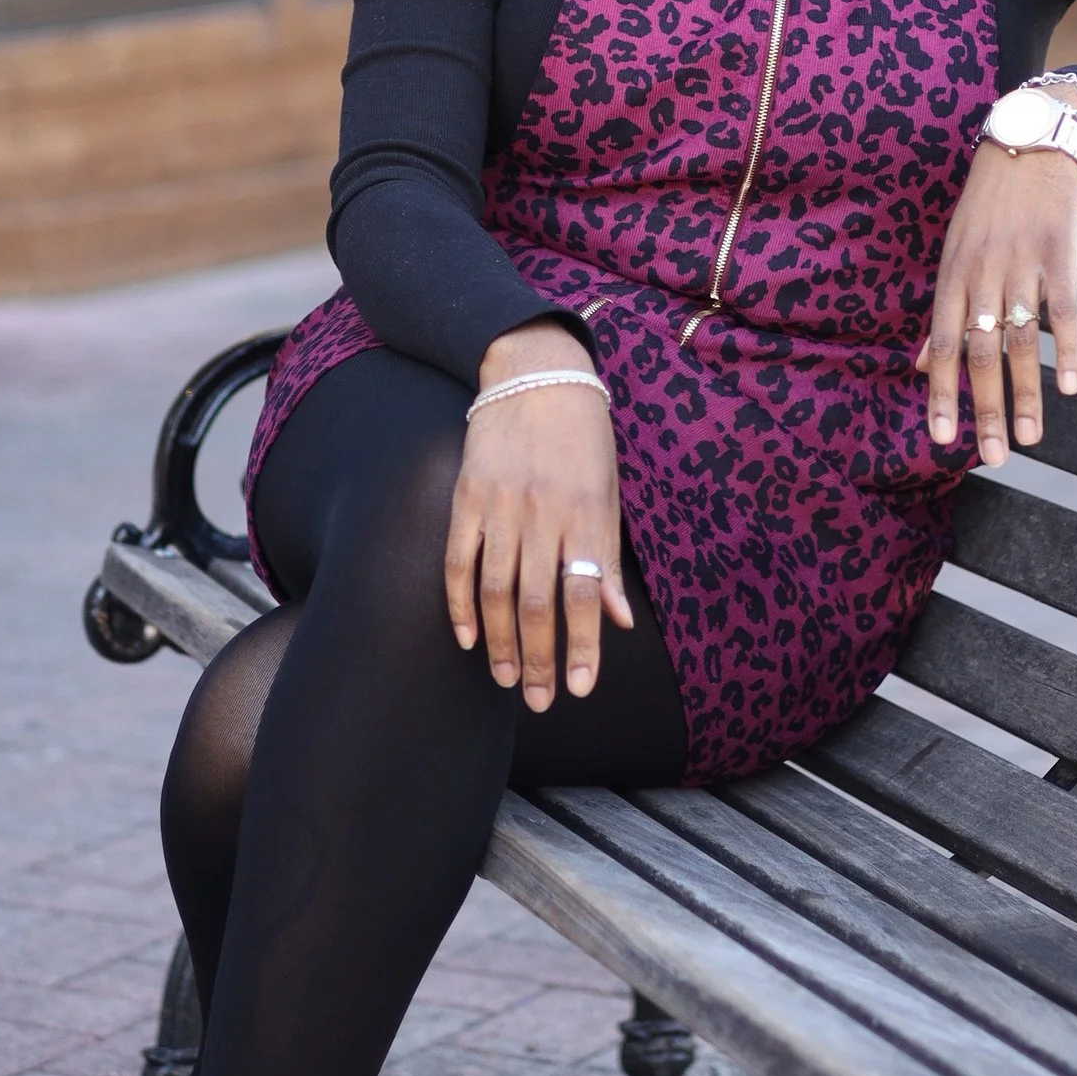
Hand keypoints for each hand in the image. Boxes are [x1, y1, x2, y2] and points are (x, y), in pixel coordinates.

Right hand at [445, 321, 632, 712]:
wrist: (535, 374)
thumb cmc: (583, 440)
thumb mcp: (608, 493)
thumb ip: (606, 558)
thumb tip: (618, 621)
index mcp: (585, 512)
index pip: (584, 593)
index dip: (583, 645)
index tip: (581, 688)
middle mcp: (542, 512)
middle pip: (536, 602)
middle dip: (540, 659)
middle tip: (542, 701)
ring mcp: (500, 505)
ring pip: (495, 590)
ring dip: (500, 642)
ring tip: (507, 680)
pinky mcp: (466, 497)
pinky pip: (458, 561)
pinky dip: (460, 603)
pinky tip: (467, 637)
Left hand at [919, 143, 1076, 463]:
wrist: (1029, 142)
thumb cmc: (989, 206)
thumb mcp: (954, 252)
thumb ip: (943, 312)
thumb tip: (922, 364)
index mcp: (952, 276)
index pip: (943, 345)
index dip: (941, 394)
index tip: (941, 439)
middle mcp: (981, 274)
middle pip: (980, 353)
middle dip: (984, 409)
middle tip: (993, 455)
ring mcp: (1020, 265)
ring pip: (1020, 341)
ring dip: (1026, 394)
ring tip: (1031, 437)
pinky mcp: (1059, 254)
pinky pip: (1063, 310)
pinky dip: (1067, 350)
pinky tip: (1070, 386)